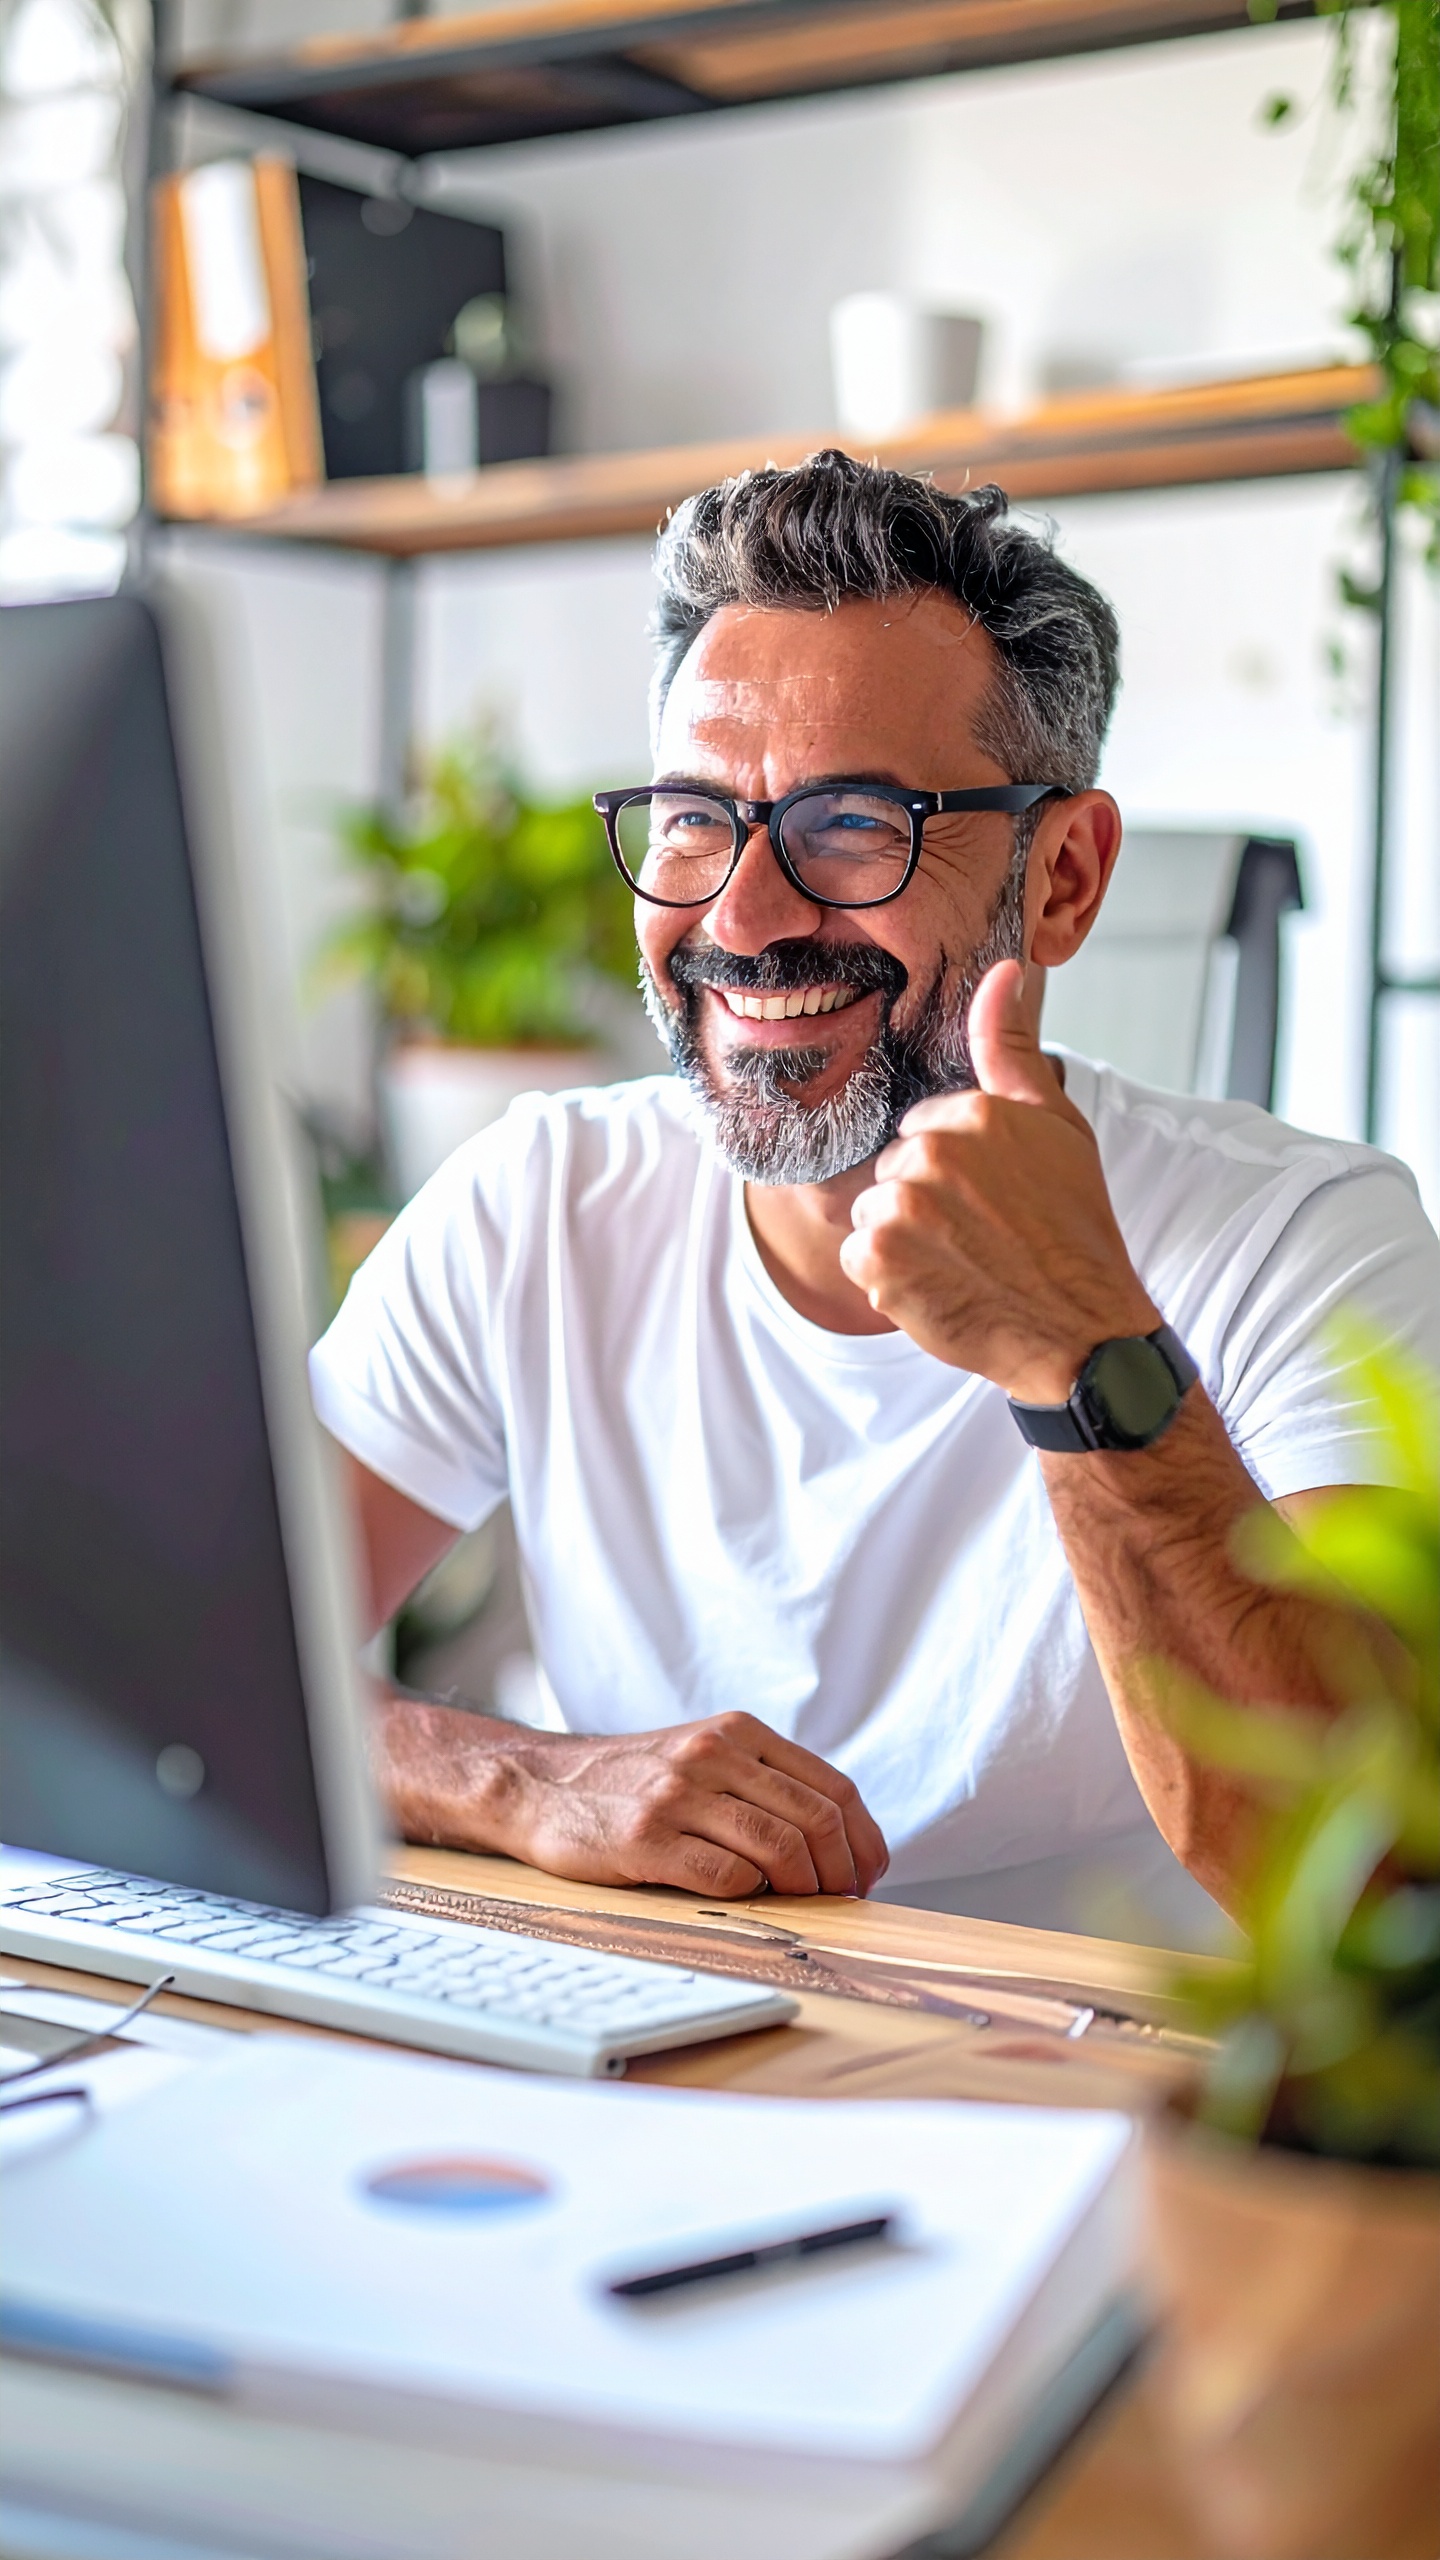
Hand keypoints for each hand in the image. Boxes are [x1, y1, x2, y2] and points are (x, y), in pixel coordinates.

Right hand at [375, 1695, 889, 1897]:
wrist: (538, 1785)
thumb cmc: (629, 1781)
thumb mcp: (701, 1754)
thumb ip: (761, 1780)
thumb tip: (839, 1839)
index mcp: (738, 1733)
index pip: (833, 1788)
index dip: (865, 1839)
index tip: (870, 1872)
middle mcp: (713, 1755)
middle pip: (816, 1821)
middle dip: (844, 1872)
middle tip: (845, 1901)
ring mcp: (678, 1795)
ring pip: (780, 1849)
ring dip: (805, 1889)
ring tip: (803, 1906)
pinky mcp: (646, 1838)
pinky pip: (726, 1876)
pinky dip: (751, 1896)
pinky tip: (746, 1899)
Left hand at [839, 958, 1157, 1403]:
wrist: (1079, 1330)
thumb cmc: (1074, 1229)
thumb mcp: (1057, 1128)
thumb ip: (1012, 1050)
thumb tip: (1003, 972)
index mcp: (972, 1114)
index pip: (923, 1125)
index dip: (955, 1166)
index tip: (991, 1196)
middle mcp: (930, 1154)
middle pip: (893, 1167)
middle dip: (924, 1199)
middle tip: (980, 1233)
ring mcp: (899, 1209)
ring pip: (870, 1210)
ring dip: (902, 1239)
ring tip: (961, 1260)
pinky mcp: (875, 1261)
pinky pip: (856, 1255)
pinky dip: (887, 1278)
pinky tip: (937, 1286)